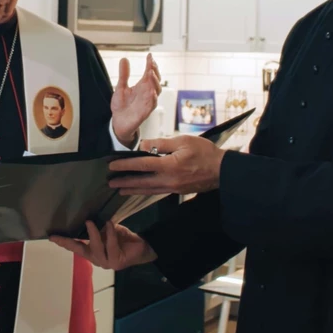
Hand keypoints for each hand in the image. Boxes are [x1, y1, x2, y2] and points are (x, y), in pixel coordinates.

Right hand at [49, 220, 156, 270]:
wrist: (142, 247)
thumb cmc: (124, 238)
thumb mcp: (108, 231)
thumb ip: (98, 229)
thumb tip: (87, 220)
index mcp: (93, 252)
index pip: (76, 246)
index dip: (64, 242)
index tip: (51, 237)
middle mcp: (97, 259)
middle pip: (80, 251)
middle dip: (68, 243)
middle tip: (58, 235)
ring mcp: (106, 262)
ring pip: (95, 249)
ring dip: (92, 234)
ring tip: (90, 222)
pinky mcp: (116, 262)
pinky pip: (111, 246)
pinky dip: (109, 234)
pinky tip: (109, 224)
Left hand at [108, 135, 224, 194]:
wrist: (222, 171)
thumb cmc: (205, 153)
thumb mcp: (183, 141)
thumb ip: (162, 144)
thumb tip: (144, 146)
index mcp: (169, 166)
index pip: (141, 164)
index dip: (125, 165)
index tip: (113, 165)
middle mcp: (169, 180)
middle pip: (141, 181)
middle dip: (124, 181)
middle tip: (110, 182)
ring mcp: (173, 188)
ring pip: (148, 190)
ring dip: (132, 189)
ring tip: (120, 189)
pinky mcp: (177, 191)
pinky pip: (157, 192)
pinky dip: (145, 191)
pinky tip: (140, 190)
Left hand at [111, 53, 161, 145]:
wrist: (118, 122)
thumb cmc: (122, 105)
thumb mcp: (120, 87)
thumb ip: (123, 74)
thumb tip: (124, 59)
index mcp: (142, 86)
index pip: (150, 73)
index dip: (151, 64)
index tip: (150, 56)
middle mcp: (147, 93)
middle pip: (156, 80)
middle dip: (155, 72)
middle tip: (150, 64)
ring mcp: (147, 102)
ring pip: (156, 91)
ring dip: (155, 82)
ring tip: (150, 74)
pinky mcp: (145, 112)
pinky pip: (152, 105)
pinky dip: (153, 98)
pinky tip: (151, 92)